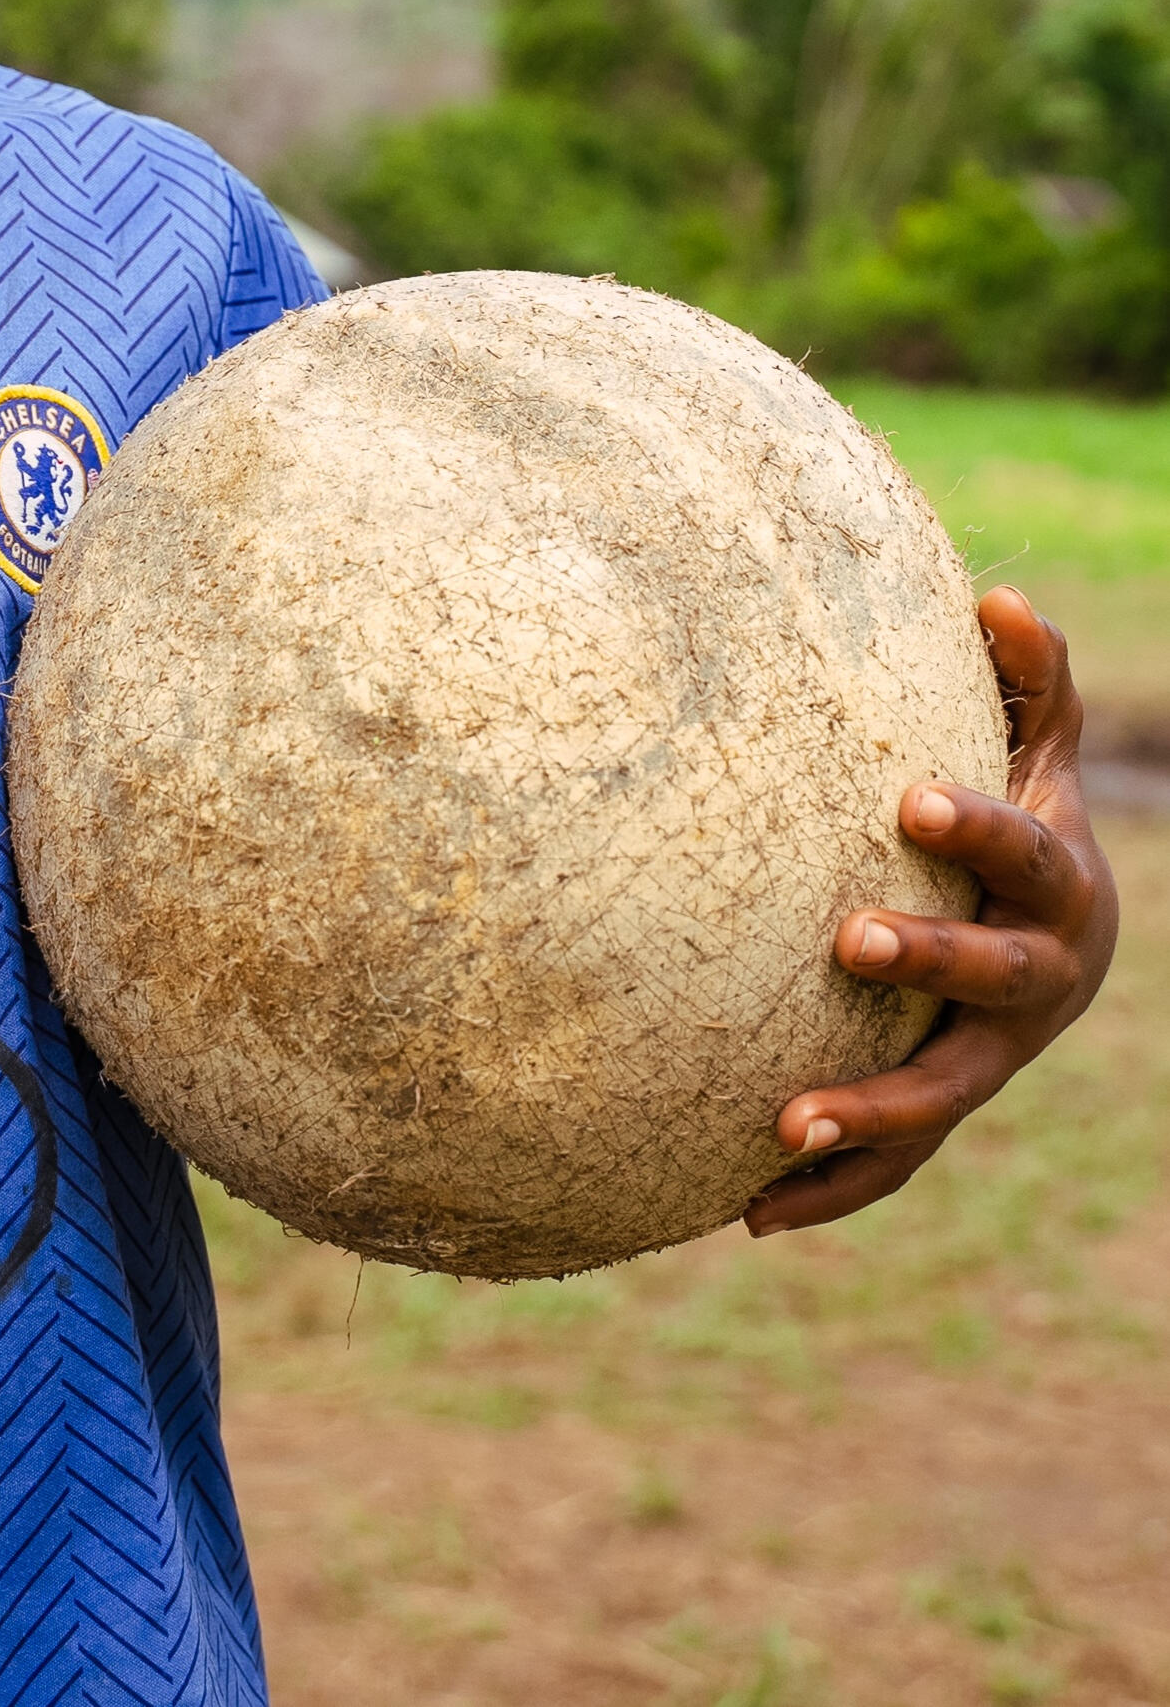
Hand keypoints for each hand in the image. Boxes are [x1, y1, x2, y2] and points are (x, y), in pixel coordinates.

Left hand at [745, 587, 1116, 1234]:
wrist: (1062, 941)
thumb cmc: (1023, 819)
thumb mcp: (1038, 748)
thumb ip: (1027, 678)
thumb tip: (994, 594)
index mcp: (1056, 883)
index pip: (1022, 849)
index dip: (978, 824)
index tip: (911, 797)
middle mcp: (1037, 980)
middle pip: (991, 976)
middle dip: (928, 958)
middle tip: (849, 941)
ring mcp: (994, 1054)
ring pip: (941, 1094)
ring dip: (870, 1115)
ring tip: (782, 1121)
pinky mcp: (946, 1107)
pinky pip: (897, 1165)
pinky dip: (831, 1191)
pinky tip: (747, 1213)